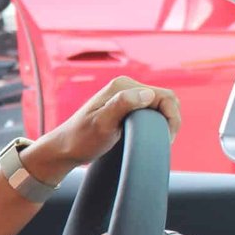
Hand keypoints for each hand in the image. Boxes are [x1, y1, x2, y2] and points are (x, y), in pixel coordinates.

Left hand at [24, 76, 181, 183]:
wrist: (64, 148)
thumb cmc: (80, 139)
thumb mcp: (101, 124)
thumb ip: (121, 106)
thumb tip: (146, 94)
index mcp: (123, 86)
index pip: (163, 96)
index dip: (170, 117)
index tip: (166, 139)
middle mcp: (125, 86)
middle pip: (164, 99)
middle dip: (170, 119)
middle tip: (165, 141)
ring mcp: (125, 96)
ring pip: (159, 105)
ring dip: (164, 121)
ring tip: (159, 140)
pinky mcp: (124, 106)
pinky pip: (150, 111)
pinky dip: (156, 122)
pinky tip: (151, 136)